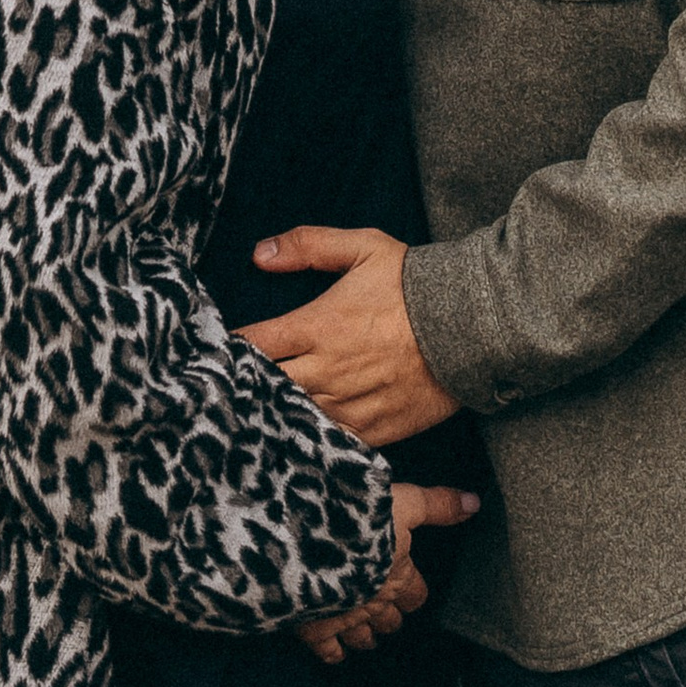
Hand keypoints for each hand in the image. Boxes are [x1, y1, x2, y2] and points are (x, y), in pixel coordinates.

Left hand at [237, 225, 458, 446]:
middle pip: (271, 387)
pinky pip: (335, 442)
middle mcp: (329, 370)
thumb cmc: (413, 283)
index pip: (258, 344)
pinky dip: (316, 441)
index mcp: (319, 325)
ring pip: (298, 418)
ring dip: (277, 416)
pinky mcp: (377, 428)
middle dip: (246, 389)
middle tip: (226, 392)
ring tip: (254, 419)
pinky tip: (301, 440)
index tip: (215, 354)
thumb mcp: (363, 247)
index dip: (232, 350)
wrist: (470, 324)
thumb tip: (258, 254)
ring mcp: (352, 403)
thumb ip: (308, 245)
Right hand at [295, 480, 479, 664]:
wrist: (309, 541)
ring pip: (363, 638)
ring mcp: (346, 618)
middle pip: (390, 620)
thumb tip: (475, 503)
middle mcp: (376, 602)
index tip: (411, 590)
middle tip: (387, 610)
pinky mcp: (315, 628)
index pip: (416, 594)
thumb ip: (437, 505)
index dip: (413, 592)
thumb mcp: (403, 501)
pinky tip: (335, 650)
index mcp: (398, 575)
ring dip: (367, 635)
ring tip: (367, 633)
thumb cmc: (360, 518)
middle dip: (390, 616)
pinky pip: (329, 651)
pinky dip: (333, 652)